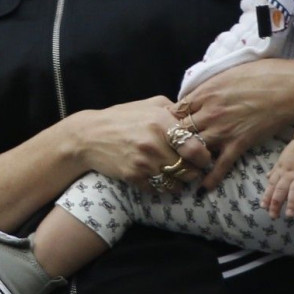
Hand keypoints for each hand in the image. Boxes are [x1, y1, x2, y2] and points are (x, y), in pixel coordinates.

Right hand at [68, 97, 212, 189]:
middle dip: (194, 171)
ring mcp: (144, 162)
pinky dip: (162, 187)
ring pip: (176, 183)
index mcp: (161, 122)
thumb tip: (195, 117)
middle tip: (192, 168)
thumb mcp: (149, 104)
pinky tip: (160, 178)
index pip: (196, 147)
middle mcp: (154, 143)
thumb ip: (173, 109)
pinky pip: (158, 189)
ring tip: (178, 175)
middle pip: (189, 169)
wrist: (89, 136)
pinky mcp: (134, 177)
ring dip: (180, 182)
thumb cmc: (122, 118)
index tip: (203, 157)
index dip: (204, 156)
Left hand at [175, 58, 293, 190]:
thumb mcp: (226, 73)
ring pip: (193, 150)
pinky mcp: (239, 143)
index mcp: (205, 92)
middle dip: (171, 142)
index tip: (167, 127)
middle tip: (169, 150)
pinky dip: (210, 178)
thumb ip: (207, 87)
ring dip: (187, 159)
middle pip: (178, 132)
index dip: (168, 120)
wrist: (289, 86)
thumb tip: (194, 96)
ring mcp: (223, 130)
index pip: (174, 111)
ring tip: (182, 167)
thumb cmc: (261, 74)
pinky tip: (203, 188)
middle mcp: (209, 113)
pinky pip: (220, 166)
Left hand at [260, 139, 293, 217]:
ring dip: (292, 203)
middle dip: (276, 203)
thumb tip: (266, 176)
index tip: (263, 207)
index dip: (267, 196)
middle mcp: (289, 174)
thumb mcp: (282, 159)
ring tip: (289, 215)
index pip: (272, 185)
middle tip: (273, 216)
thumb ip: (275, 169)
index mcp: (281, 170)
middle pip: (280, 190)